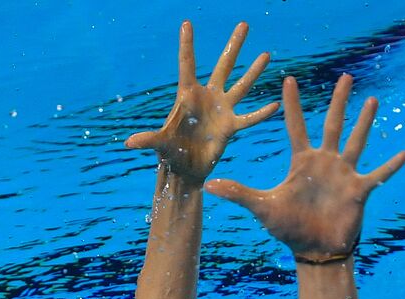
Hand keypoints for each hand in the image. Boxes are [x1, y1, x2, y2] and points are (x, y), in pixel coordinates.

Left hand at [125, 21, 277, 186]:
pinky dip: (261, 114)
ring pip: (241, 86)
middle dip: (234, 46)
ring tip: (266, 54)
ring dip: (253, 72)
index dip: (187, 45)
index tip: (187, 23)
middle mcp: (207, 97)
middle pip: (224, 66)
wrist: (185, 170)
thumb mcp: (160, 145)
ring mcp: (221, 110)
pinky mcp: (230, 126)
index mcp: (187, 96)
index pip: (187, 65)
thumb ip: (148, 140)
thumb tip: (129, 143)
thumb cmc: (170, 154)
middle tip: (244, 24)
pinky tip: (275, 105)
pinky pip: (248, 118)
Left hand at [205, 75, 404, 259]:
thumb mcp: (262, 208)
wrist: (313, 251)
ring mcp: (343, 174)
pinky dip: (390, 166)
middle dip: (339, 102)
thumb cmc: (288, 230)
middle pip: (332, 125)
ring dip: (364, 123)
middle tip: (346, 77)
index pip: (296, 127)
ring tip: (372, 101)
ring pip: (356, 142)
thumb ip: (239, 193)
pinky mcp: (358, 190)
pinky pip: (377, 175)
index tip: (289, 79)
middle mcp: (325, 163)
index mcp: (302, 163)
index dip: (293, 105)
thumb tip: (210, 186)